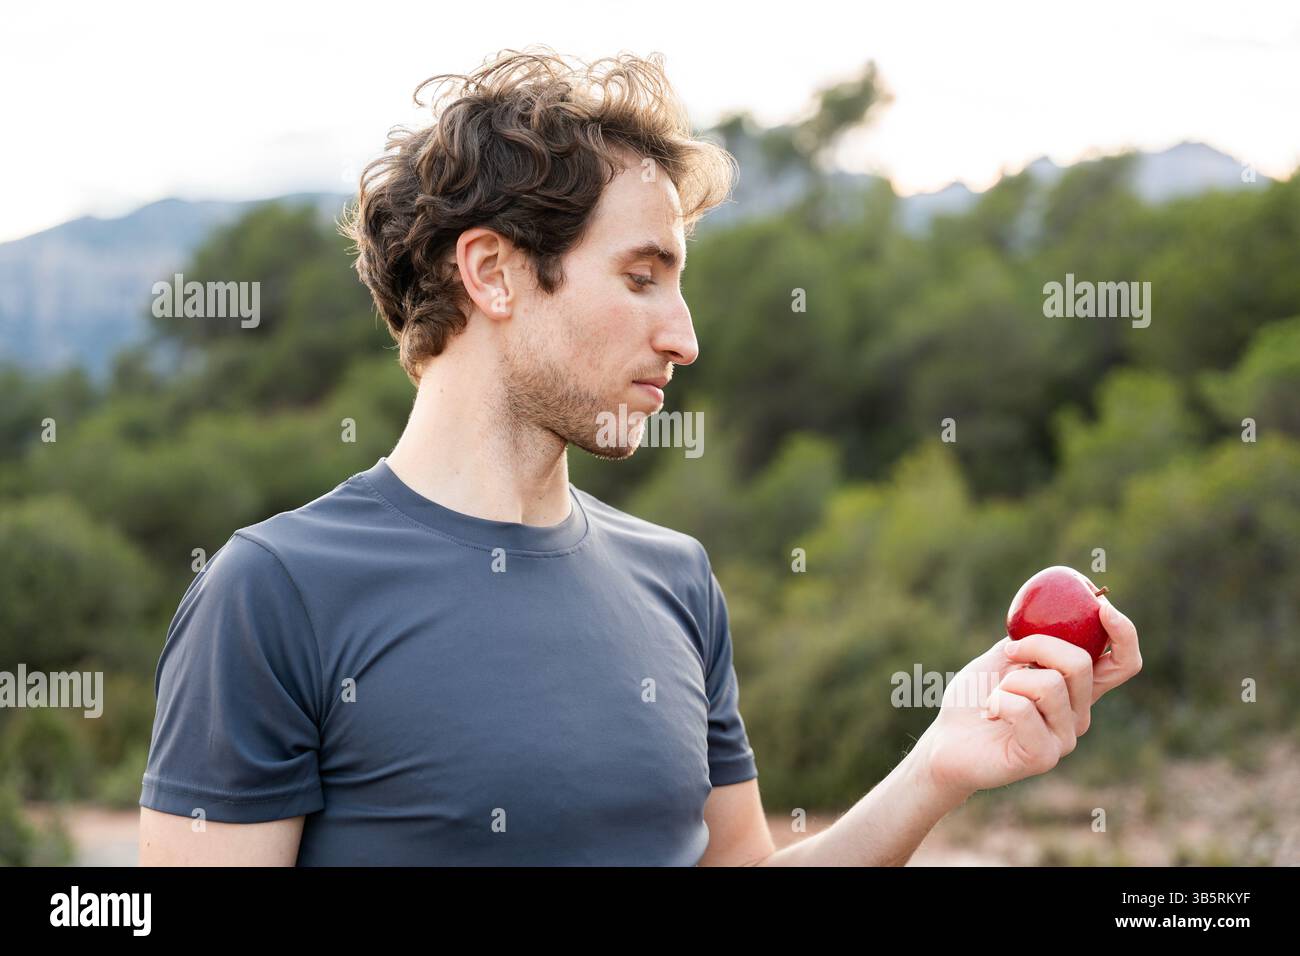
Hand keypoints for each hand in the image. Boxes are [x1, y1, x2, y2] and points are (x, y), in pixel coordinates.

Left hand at [915, 595, 1142, 797]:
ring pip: (1050, 685)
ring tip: (994, 698)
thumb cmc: (975, 697)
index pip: (1123, 663)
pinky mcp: (1042, 756)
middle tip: (1009, 651)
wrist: (945, 740)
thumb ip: (1034, 639)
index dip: (1123, 634)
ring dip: (1009, 681)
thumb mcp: (1004, 657)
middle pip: (1081, 664)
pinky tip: (989, 715)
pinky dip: (997, 702)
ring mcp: (1064, 738)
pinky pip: (1022, 709)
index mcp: (1076, 689)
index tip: (1102, 607)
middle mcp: (1078, 715)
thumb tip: (1060, 611)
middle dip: (1038, 645)